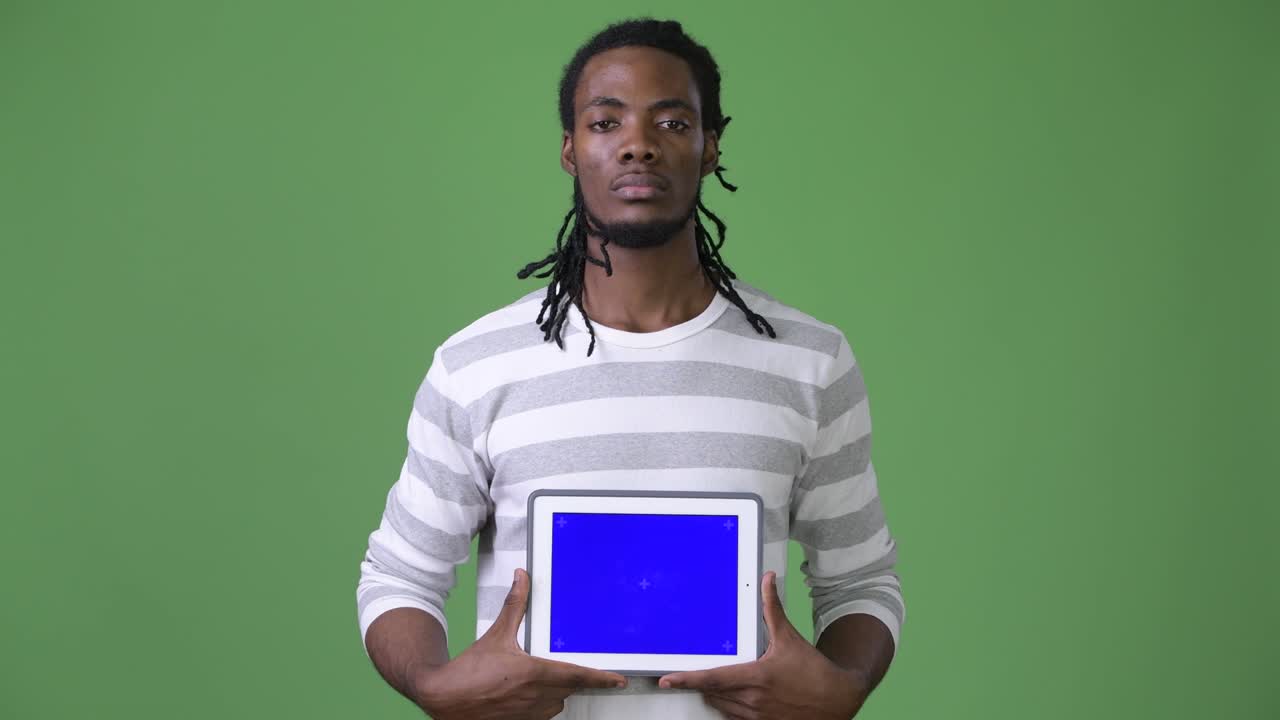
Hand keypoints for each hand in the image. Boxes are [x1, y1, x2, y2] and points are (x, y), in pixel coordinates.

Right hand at [411, 568, 626, 719]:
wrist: (445, 697)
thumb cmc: (469, 671)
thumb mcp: (496, 634)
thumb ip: (514, 605)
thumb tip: (521, 578)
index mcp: (534, 673)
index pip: (578, 676)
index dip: (602, 678)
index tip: (618, 680)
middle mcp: (536, 697)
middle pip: (570, 689)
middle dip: (573, 679)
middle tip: (578, 670)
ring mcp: (528, 714)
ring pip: (558, 704)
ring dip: (558, 692)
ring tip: (545, 679)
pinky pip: (542, 715)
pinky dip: (543, 704)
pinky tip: (530, 694)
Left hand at [658, 571, 870, 719]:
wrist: (838, 699)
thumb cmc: (814, 670)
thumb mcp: (789, 637)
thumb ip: (773, 608)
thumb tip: (767, 580)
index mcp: (756, 677)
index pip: (712, 679)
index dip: (686, 679)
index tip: (667, 679)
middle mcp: (753, 700)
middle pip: (711, 694)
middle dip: (701, 683)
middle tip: (693, 673)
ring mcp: (757, 717)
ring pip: (720, 707)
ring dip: (714, 696)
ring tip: (717, 682)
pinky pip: (733, 719)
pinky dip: (728, 708)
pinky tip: (736, 696)